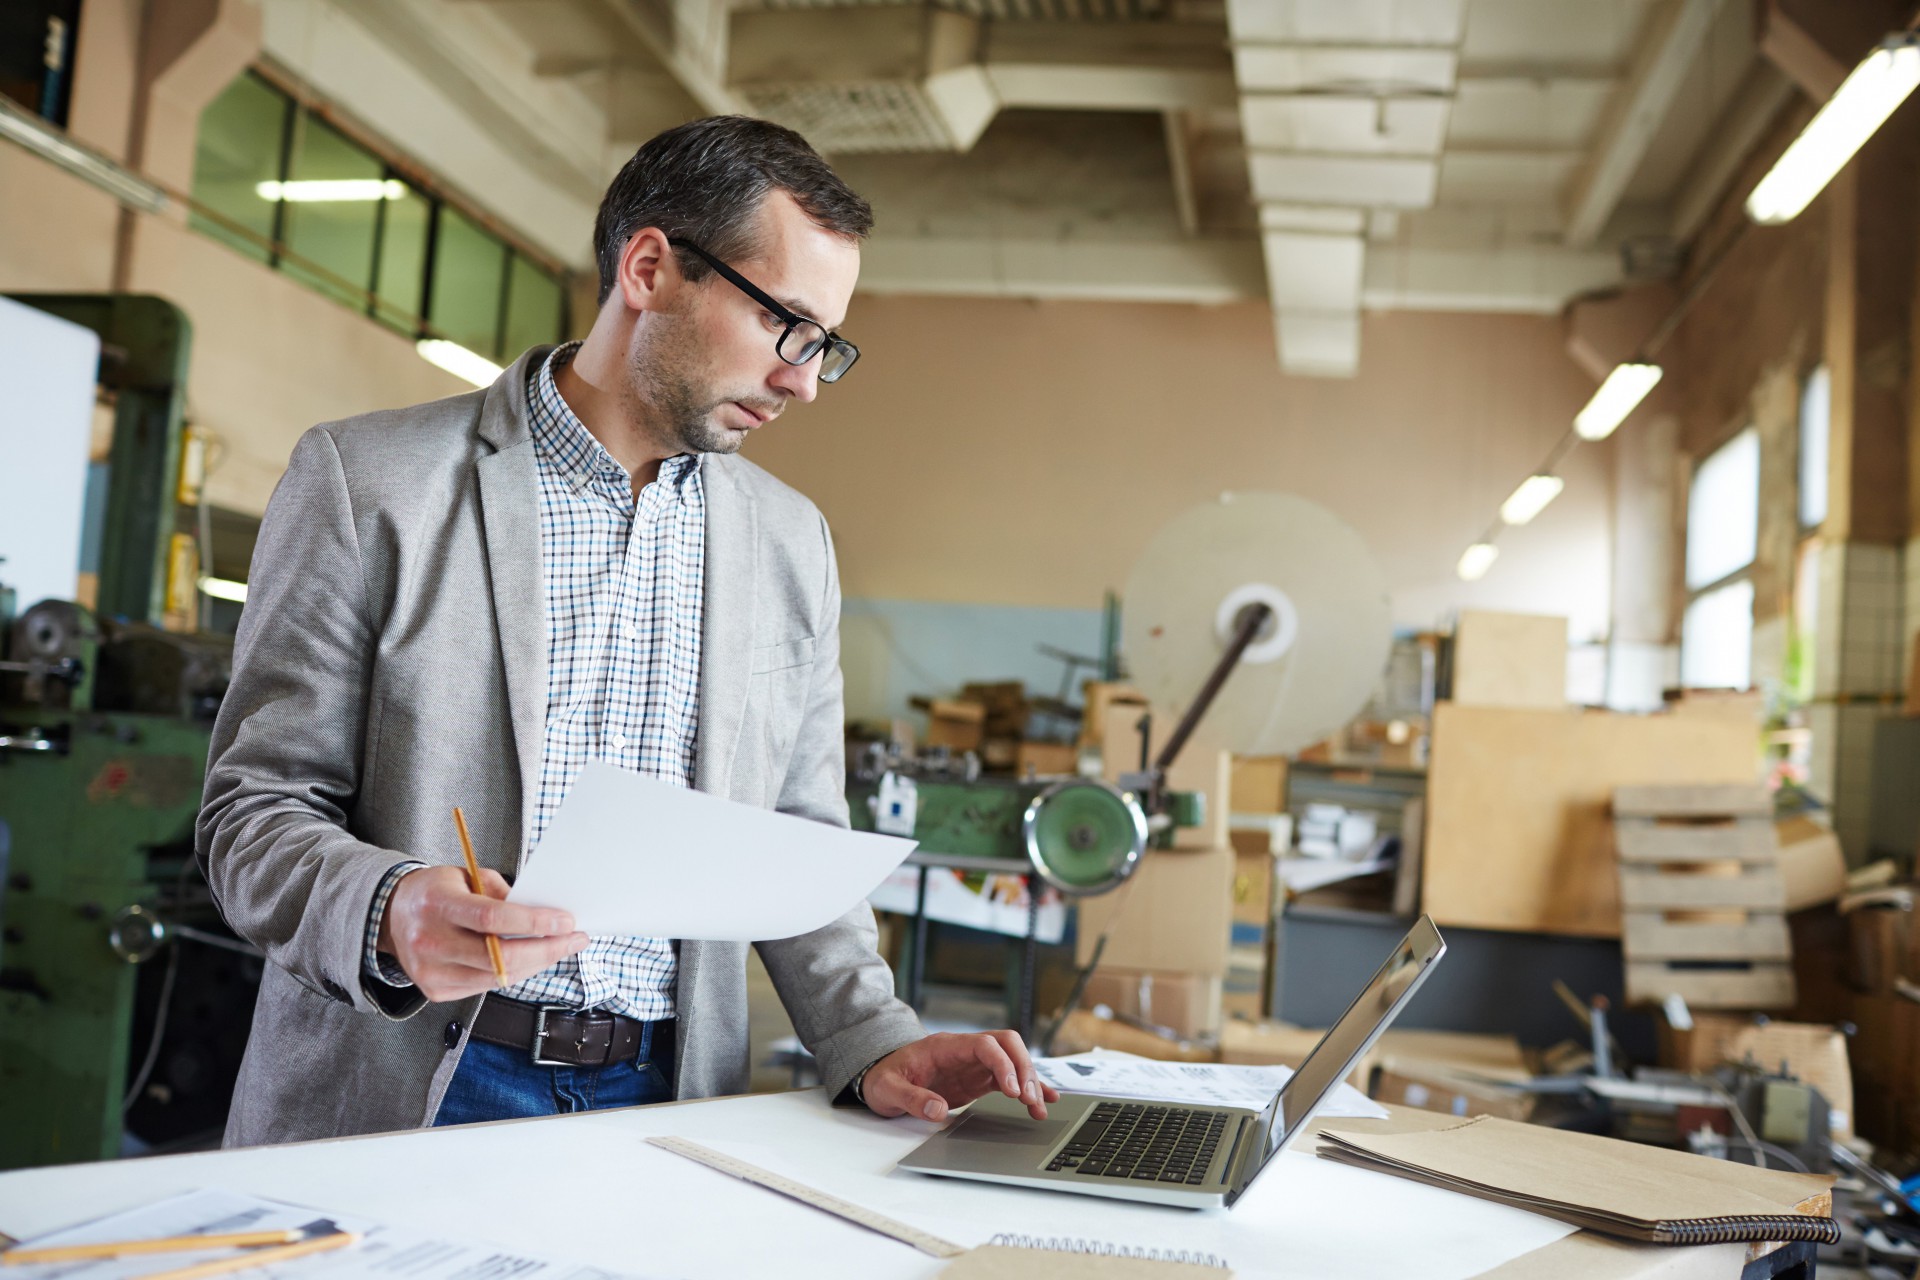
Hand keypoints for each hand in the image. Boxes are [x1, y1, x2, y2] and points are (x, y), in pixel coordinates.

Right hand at [377, 865, 587, 1002]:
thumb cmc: (436, 892)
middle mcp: (430, 941)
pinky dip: (513, 973)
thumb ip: (501, 894)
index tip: (565, 921)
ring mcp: (430, 971)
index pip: (491, 918)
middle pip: (499, 957)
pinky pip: (486, 986)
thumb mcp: (466, 876)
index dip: (533, 922)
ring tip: (558, 948)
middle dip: (546, 950)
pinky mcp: (435, 991)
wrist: (391, 916)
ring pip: (498, 977)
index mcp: (437, 905)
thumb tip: (543, 914)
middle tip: (575, 939)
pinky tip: (529, 960)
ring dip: (536, 964)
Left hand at [858, 1030, 1060, 1122]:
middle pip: (1007, 1045)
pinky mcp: (978, 1078)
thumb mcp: (887, 1090)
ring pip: (1013, 1060)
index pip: (985, 1045)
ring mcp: (974, 1063)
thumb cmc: (884, 1078)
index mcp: (946, 1046)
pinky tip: (1044, 1100)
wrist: (881, 1077)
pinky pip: (1009, 1078)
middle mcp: (965, 1050)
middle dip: (1024, 1070)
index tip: (1012, 1091)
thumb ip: (911, 1098)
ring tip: (1039, 1109)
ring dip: (1030, 1081)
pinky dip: (1027, 1087)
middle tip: (1031, 1101)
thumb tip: (937, 1110)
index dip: (1003, 1064)